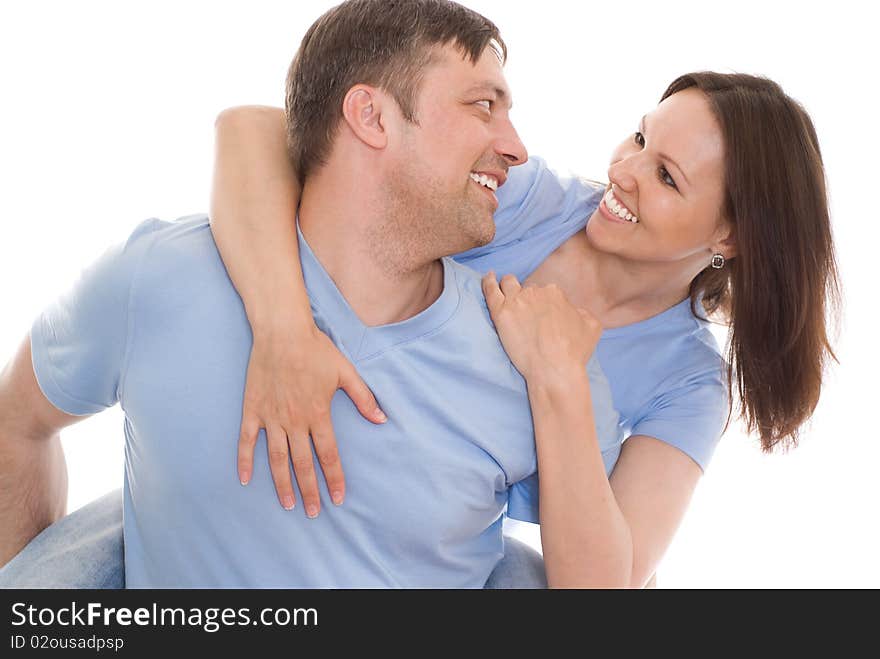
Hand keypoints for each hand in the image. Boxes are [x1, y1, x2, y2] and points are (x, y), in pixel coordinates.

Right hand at [238, 323, 385, 516]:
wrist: (282, 331)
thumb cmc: (316, 349)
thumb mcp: (346, 372)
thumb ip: (363, 398)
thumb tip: (381, 419)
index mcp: (318, 414)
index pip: (328, 455)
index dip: (335, 478)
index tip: (338, 498)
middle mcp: (295, 421)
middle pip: (303, 464)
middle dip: (309, 491)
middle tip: (314, 512)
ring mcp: (272, 417)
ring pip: (276, 459)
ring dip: (282, 484)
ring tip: (287, 504)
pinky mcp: (253, 409)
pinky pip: (247, 440)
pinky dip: (245, 461)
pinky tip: (245, 479)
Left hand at [481, 272, 601, 384]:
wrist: (555, 368)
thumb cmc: (574, 351)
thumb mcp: (592, 326)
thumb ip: (582, 312)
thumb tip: (575, 310)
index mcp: (556, 293)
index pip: (545, 292)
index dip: (543, 304)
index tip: (541, 316)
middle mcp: (536, 292)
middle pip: (527, 289)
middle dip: (527, 298)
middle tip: (526, 315)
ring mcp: (517, 301)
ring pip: (508, 284)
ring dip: (507, 285)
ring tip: (504, 290)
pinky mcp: (501, 312)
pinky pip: (490, 290)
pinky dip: (488, 282)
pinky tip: (488, 278)